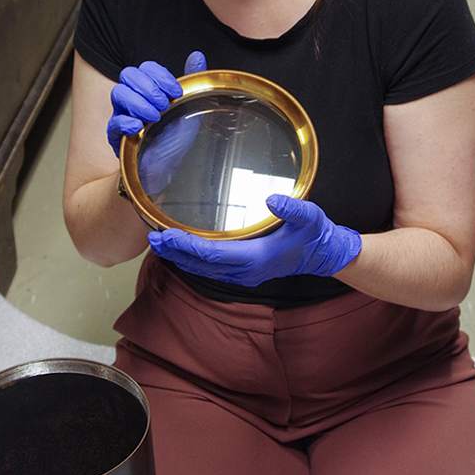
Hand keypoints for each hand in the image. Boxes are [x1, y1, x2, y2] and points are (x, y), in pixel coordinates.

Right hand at [107, 51, 205, 154]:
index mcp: (148, 90)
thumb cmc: (175, 139)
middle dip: (149, 87)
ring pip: (118, 93)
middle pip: (128, 74)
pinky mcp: (116, 136)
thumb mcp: (189, 107)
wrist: (168, 168)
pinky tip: (139, 128)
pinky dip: (126, 122)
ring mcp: (122, 116)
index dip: (161, 76)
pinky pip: (113, 122)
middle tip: (164, 106)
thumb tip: (197, 56)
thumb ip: (191, 80)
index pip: (146, 68)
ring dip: (139, 103)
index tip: (176, 92)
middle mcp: (133, 99)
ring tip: (154, 117)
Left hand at [147, 193, 361, 285]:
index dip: (187, 245)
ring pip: (202, 269)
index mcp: (256, 258)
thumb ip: (293, 208)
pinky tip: (180, 248)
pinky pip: (210, 269)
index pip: (213, 253)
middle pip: (201, 264)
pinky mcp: (242, 272)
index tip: (167, 234)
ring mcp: (242, 275)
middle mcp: (245, 271)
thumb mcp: (310, 216)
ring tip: (159, 242)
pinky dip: (191, 259)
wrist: (322, 255)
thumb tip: (272, 199)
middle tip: (153, 236)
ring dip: (180, 256)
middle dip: (175, 251)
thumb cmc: (314, 234)